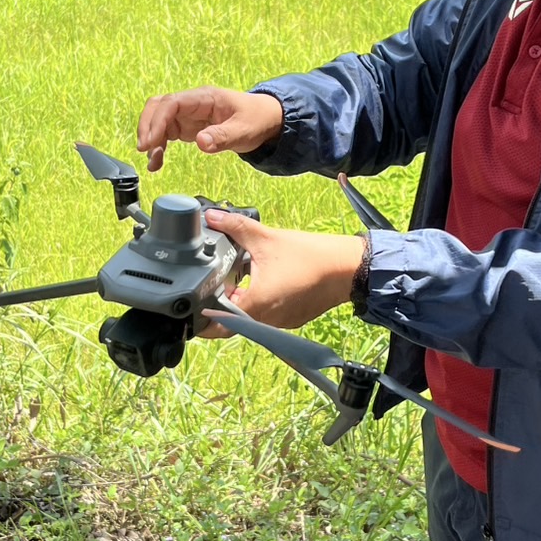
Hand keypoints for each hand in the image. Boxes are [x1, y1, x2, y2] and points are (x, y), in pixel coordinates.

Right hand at [137, 87, 283, 171]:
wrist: (266, 120)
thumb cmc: (256, 119)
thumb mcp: (244, 131)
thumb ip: (222, 137)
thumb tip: (201, 142)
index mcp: (204, 98)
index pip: (172, 103)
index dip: (157, 121)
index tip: (150, 142)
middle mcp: (192, 104)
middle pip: (158, 107)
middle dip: (147, 127)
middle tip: (145, 149)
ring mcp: (188, 115)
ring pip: (158, 120)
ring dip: (151, 138)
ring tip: (152, 162)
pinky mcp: (187, 127)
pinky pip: (166, 133)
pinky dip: (158, 146)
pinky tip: (156, 162)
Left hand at [202, 209, 365, 332]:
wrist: (347, 269)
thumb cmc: (311, 256)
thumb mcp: (267, 238)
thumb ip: (236, 227)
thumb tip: (213, 217)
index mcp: (257, 304)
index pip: (218, 324)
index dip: (202, 317)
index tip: (193, 304)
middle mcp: (267, 320)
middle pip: (231, 321)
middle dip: (220, 304)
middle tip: (213, 284)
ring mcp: (280, 323)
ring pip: (249, 319)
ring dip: (240, 303)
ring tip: (237, 280)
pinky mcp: (290, 320)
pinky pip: (266, 318)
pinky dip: (259, 304)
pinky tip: (261, 284)